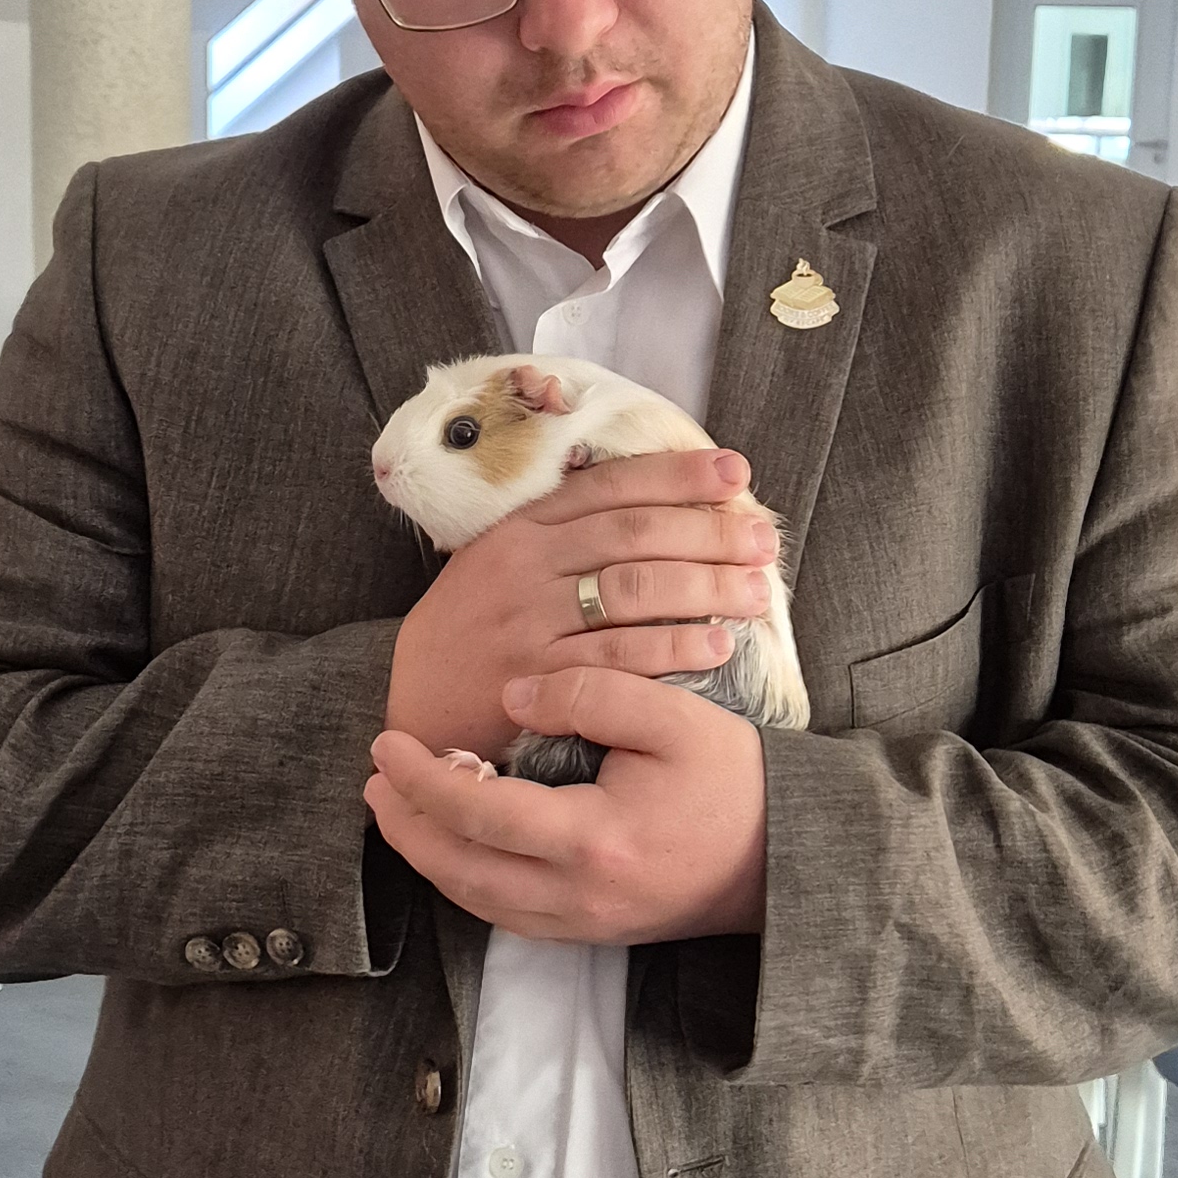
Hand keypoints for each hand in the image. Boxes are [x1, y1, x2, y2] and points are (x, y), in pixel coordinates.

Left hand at [365, 668, 766, 943]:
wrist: (789, 859)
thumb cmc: (737, 783)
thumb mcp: (675, 716)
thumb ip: (590, 696)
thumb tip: (511, 698)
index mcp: (593, 840)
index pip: (477, 813)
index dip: (420, 779)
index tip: (387, 743)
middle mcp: (578, 896)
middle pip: (458, 872)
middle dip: (403, 826)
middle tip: (373, 780)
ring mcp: (583, 924)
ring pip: (475, 901)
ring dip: (427, 856)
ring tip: (398, 809)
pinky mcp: (591, 933)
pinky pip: (505, 915)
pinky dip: (465, 880)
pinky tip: (455, 845)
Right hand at [386, 449, 777, 762]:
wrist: (412, 705)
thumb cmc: (470, 632)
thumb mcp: (497, 565)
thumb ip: (559, 536)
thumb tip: (652, 506)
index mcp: (519, 528)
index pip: (610, 484)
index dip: (678, 474)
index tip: (736, 471)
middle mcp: (524, 566)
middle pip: (634, 533)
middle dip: (710, 532)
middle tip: (765, 541)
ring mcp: (529, 621)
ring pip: (634, 589)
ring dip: (706, 586)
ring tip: (756, 592)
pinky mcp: (537, 678)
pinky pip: (618, 656)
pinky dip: (673, 647)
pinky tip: (716, 644)